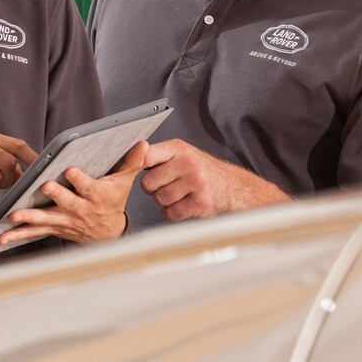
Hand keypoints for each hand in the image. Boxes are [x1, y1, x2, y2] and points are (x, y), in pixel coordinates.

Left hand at [0, 141, 149, 246]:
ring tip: (13, 216)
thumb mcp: (124, 181)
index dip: (80, 180)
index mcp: (97, 196)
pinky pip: (35, 232)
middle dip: (56, 196)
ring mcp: (66, 221)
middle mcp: (81, 210)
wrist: (108, 232)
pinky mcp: (54, 228)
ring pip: (47, 220)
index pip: (88, 187)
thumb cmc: (114, 200)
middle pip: (67, 203)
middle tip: (44, 187)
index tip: (71, 170)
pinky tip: (1, 237)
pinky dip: (18, 235)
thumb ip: (130, 162)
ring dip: (30, 218)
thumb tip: (142, 143)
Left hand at [139, 139, 289, 220]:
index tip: (131, 169)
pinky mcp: (200, 202)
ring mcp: (195, 182)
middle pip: (148, 183)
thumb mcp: (183, 155)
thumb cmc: (202, 172)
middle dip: (153, 188)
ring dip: (165, 202)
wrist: (234, 188)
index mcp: (179, 148)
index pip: (146, 154)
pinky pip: (171, 213)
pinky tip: (184, 205)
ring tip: (179, 194)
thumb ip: (158, 156)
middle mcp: (187, 163)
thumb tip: (128, 159)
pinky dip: (174, 213)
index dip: (135, 165)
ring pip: (159, 199)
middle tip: (168, 185)